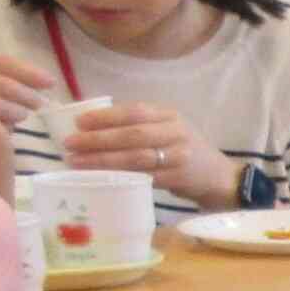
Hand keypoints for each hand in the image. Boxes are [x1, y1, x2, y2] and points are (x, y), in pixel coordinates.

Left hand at [63, 100, 240, 205]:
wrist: (220, 177)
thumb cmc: (184, 151)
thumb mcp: (168, 129)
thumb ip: (141, 125)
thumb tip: (93, 126)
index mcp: (170, 115)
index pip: (135, 112)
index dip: (105, 116)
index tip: (78, 121)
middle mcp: (177, 133)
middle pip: (132, 134)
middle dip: (98, 139)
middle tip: (70, 144)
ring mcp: (180, 157)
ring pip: (136, 157)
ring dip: (103, 159)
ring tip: (76, 161)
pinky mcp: (179, 178)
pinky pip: (144, 177)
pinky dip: (120, 177)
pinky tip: (100, 177)